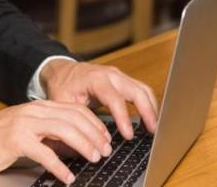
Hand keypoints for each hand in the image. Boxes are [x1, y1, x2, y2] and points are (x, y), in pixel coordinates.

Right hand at [0, 100, 112, 184]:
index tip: (105, 137)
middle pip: (73, 118)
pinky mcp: (16, 140)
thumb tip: (77, 143)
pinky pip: (44, 153)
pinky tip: (67, 176)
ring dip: (83, 145)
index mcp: (39, 107)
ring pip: (63, 130)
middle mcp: (34, 112)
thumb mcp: (28, 128)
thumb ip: (49, 131)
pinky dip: (59, 166)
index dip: (94, 123)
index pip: (74, 109)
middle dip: (94, 135)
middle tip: (105, 150)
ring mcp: (25, 124)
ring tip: (93, 158)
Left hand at [40, 59, 158, 140]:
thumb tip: (78, 146)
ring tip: (155, 128)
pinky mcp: (124, 80)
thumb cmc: (62, 86)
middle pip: (137, 91)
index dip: (123, 117)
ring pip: (143, 89)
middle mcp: (111, 75)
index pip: (114, 98)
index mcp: (95, 79)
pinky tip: (150, 119)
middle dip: (147, 112)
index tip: (129, 136)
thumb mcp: (61, 103)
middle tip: (152, 132)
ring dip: (152, 108)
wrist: (62, 70)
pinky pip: (141, 90)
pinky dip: (148, 104)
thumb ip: (71, 122)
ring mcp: (120, 76)